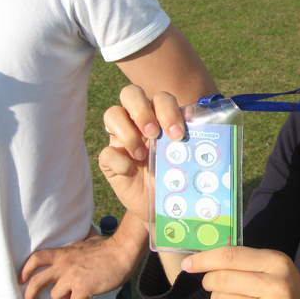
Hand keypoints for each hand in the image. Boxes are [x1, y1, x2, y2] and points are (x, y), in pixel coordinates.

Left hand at [21, 235, 132, 298]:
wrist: (124, 251)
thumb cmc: (110, 247)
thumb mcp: (89, 241)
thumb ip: (79, 245)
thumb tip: (82, 241)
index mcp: (65, 253)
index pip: (37, 258)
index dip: (26, 269)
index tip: (22, 278)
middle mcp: (65, 265)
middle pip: (37, 282)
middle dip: (30, 294)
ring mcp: (73, 278)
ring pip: (55, 296)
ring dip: (63, 298)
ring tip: (73, 295)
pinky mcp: (83, 289)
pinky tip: (83, 298)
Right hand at [99, 85, 186, 222]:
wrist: (165, 205)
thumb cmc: (178, 174)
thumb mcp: (188, 155)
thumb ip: (192, 135)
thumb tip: (193, 115)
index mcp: (160, 116)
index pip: (159, 97)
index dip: (167, 109)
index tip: (178, 134)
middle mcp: (138, 121)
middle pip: (130, 93)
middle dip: (142, 111)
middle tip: (154, 134)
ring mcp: (121, 138)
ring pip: (112, 114)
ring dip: (128, 133)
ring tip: (142, 155)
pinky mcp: (110, 160)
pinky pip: (106, 152)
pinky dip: (119, 161)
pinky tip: (131, 170)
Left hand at [181, 246, 299, 298]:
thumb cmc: (285, 289)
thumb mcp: (273, 269)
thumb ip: (248, 261)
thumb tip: (208, 258)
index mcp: (275, 261)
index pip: (230, 255)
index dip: (204, 259)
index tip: (188, 263)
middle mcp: (274, 282)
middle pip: (221, 279)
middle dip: (210, 282)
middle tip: (211, 283)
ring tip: (234, 297)